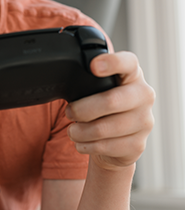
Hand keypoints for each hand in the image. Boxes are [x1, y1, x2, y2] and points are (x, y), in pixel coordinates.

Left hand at [65, 52, 154, 170]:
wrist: (120, 139)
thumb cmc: (106, 107)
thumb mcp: (100, 88)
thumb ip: (91, 80)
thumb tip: (64, 81)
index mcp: (133, 74)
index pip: (128, 62)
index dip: (111, 62)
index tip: (93, 66)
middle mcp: (144, 95)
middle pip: (110, 101)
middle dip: (82, 109)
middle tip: (69, 112)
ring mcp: (144, 121)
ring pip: (104, 128)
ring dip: (80, 132)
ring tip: (72, 131)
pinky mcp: (138, 144)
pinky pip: (106, 147)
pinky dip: (87, 146)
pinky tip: (82, 142)